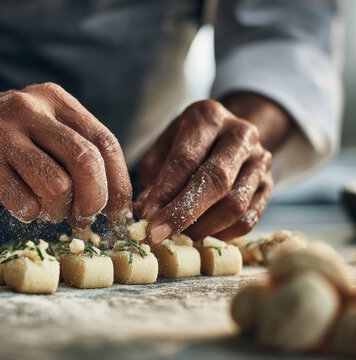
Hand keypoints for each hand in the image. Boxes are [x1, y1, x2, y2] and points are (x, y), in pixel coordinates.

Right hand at [0, 82, 131, 227]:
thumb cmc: (4, 138)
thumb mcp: (42, 127)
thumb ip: (75, 153)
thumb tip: (112, 203)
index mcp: (56, 100)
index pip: (105, 143)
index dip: (119, 184)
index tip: (119, 212)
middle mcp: (32, 110)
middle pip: (86, 162)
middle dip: (94, 200)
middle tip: (85, 218)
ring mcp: (4, 134)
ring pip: (57, 186)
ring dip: (59, 211)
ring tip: (48, 210)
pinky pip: (23, 202)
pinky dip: (30, 215)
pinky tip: (23, 208)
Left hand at [134, 99, 273, 242]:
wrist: (227, 136)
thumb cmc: (186, 144)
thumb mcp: (163, 148)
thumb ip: (153, 177)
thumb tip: (145, 212)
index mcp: (208, 118)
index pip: (186, 159)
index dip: (165, 191)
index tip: (146, 216)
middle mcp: (240, 134)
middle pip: (216, 181)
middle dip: (184, 213)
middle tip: (159, 235)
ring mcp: (260, 160)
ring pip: (234, 204)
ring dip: (202, 227)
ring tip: (178, 236)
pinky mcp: (269, 185)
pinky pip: (248, 219)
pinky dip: (221, 234)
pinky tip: (201, 235)